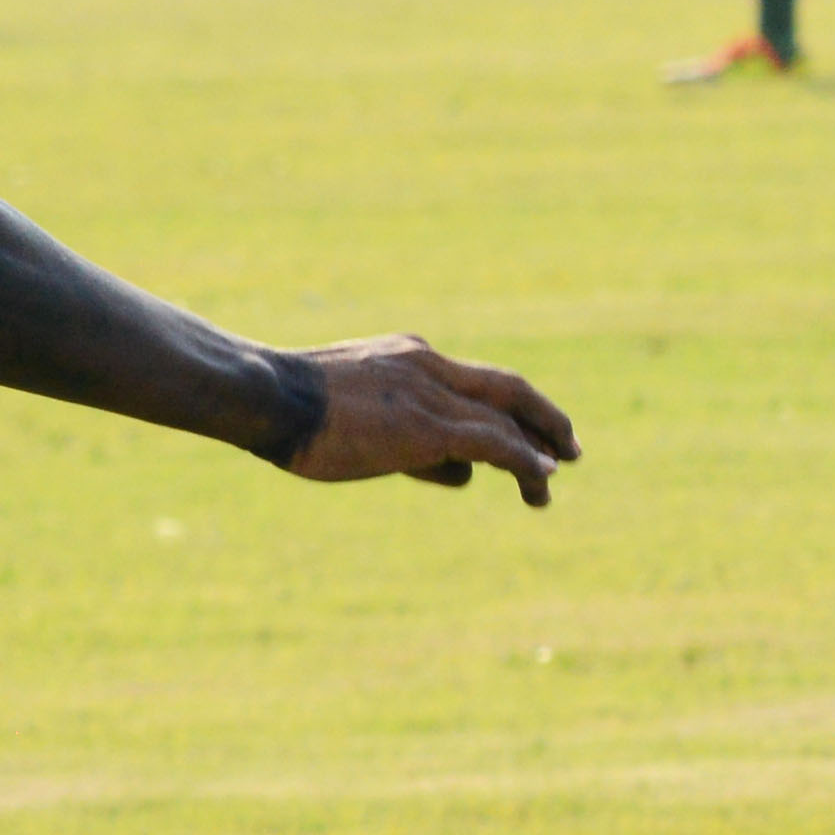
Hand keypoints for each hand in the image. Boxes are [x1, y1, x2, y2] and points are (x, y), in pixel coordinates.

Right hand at [279, 333, 577, 506]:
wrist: (267, 394)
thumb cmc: (286, 408)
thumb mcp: (344, 412)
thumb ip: (395, 432)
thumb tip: (445, 468)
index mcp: (406, 354)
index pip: (464, 383)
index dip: (494, 411)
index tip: (513, 432)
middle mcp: (430, 366)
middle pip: (505, 388)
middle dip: (542, 416)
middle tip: (568, 446)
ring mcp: (433, 394)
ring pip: (507, 417)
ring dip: (538, 449)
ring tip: (552, 480)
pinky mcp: (431, 427)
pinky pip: (496, 443)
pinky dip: (526, 459)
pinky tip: (543, 478)